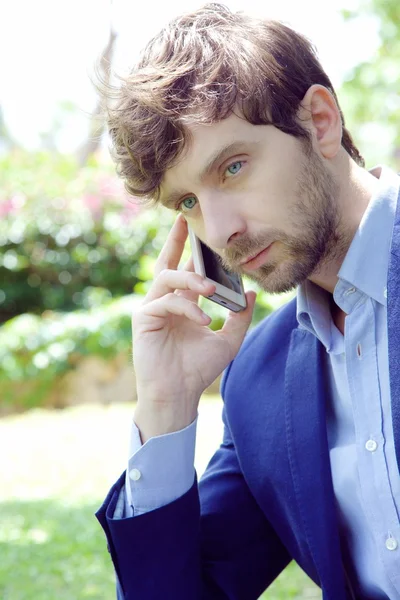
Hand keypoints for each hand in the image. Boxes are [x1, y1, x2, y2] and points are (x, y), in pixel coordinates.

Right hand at [132, 214, 255, 440]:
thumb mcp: (228, 340)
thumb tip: (253, 294)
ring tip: (211, 289)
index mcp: (182, 304)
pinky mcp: (144, 319)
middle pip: (167, 262)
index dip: (190, 249)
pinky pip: (166, 303)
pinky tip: (203, 320)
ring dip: (190, 279)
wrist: (179, 394)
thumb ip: (240, 317)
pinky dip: (187, 308)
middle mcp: (165, 302)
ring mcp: (152, 309)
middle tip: (186, 220)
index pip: (186, 270)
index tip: (198, 228)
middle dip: (175, 240)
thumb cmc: (198, 369)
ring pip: (167, 278)